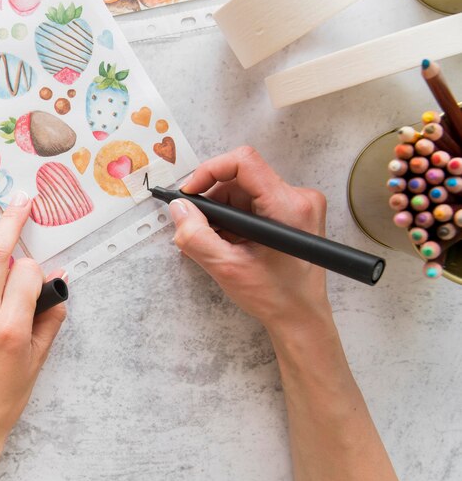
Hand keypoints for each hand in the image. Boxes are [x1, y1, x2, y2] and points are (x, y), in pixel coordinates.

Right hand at [170, 147, 332, 336]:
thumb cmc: (274, 297)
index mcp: (287, 207)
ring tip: (215, 240)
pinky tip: (229, 241)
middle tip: (198, 227)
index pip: (244, 162)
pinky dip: (235, 218)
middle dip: (213, 200)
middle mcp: (299, 198)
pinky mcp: (294, 213)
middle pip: (241, 178)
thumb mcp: (226, 268)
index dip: (210, 171)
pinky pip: (254, 202)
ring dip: (223, 212)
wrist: (301, 318)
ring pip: (245, 190)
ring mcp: (299, 205)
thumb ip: (196, 236)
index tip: (190, 193)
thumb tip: (178, 208)